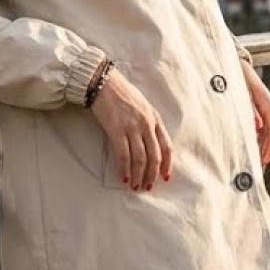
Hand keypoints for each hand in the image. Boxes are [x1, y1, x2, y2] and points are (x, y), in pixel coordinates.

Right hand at [90, 65, 172, 190]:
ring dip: (139, 176)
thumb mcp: (142, 106)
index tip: (165, 178)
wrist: (102, 82)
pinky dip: (125, 169)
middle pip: (154, 156)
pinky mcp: (117, 130)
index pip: (167, 146)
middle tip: (148, 187)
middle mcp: (147, 124)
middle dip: (152, 175)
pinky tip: (124, 178)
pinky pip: (123, 155)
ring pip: (140, 159)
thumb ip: (148, 122)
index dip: (167, 165)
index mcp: (155, 119)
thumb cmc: (121, 93)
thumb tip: (149, 142)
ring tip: (136, 186)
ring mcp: (132, 127)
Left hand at [242, 61, 269, 167]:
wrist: (232, 61)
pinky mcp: (259, 109)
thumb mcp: (237, 89)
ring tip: (256, 162)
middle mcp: (269, 104)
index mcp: (265, 100)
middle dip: (267, 149)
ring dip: (264, 146)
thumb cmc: (232, 74)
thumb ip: (246, 106)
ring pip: (269, 131)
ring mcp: (265, 106)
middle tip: (259, 166)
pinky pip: (263, 127)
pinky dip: (260, 140)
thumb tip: (255, 126)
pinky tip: (253, 149)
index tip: (265, 158)